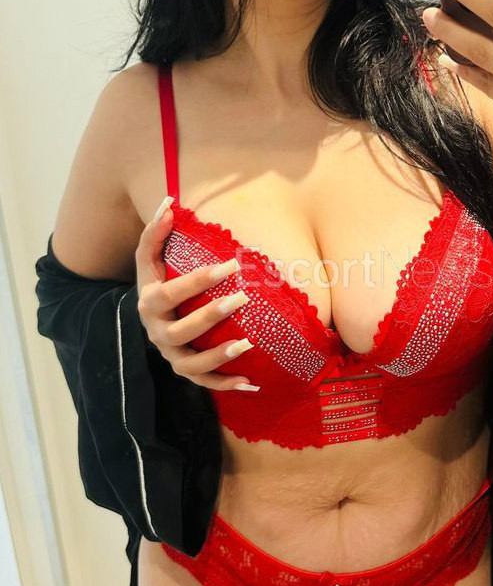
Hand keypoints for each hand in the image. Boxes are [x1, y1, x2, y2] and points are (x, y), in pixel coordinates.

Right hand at [135, 199, 257, 391]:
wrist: (147, 316)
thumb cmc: (157, 280)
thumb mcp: (150, 259)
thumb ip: (156, 232)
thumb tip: (168, 201)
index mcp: (148, 303)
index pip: (170, 293)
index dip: (198, 280)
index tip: (230, 265)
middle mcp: (156, 332)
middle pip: (181, 329)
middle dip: (211, 315)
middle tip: (242, 298)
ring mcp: (170, 354)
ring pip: (190, 363)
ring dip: (218, 356)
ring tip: (246, 345)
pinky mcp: (184, 370)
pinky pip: (203, 382)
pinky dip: (226, 384)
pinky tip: (252, 382)